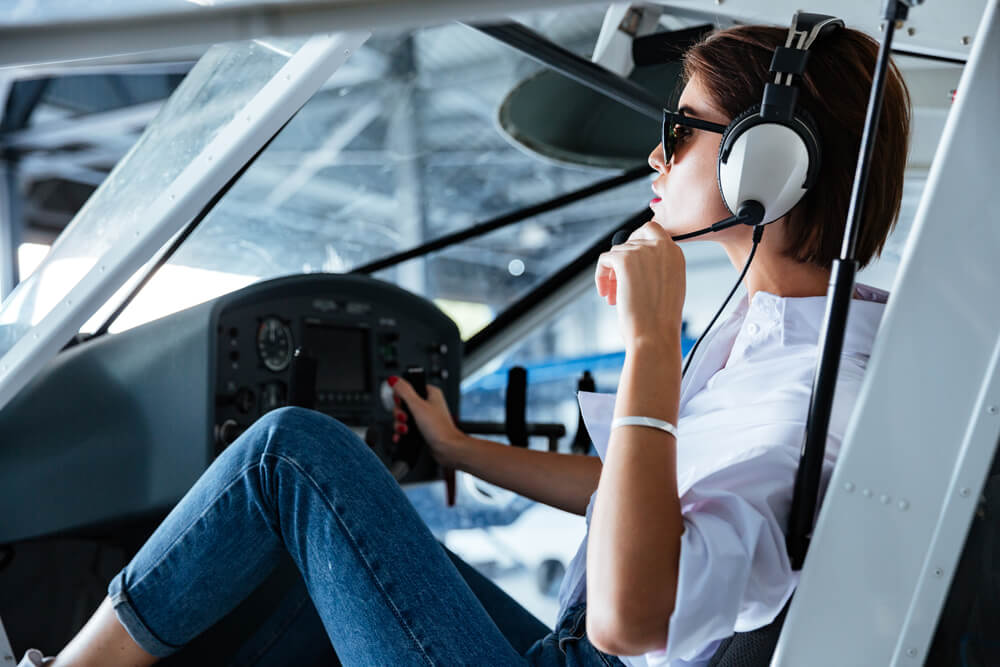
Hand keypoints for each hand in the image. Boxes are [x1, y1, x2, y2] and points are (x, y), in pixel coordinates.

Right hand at [388, 376, 466, 468]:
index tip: (401, 404)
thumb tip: (394, 379)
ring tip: (405, 430)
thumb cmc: (439, 429)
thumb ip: (404, 391)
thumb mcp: (418, 406)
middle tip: (405, 419)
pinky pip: (406, 427)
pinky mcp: (422, 429)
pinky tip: (401, 436)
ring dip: (400, 424)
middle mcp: (428, 404)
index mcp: (430, 393)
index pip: (408, 388)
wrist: (447, 449)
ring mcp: (425, 417)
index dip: (401, 397)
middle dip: (399, 414)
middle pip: (403, 404)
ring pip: (403, 417)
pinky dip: (401, 432)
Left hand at [595, 220, 685, 348]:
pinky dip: (601, 276)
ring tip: (615, 297)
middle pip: (631, 240)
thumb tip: (633, 259)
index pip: (653, 230)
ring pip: (616, 252)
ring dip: (612, 275)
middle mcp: (662, 247)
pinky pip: (604, 260)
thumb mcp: (668, 286)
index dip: (637, 242)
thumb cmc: (660, 320)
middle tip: (618, 284)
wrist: (656, 334)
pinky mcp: (624, 259)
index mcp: (676, 254)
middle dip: (623, 262)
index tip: (629, 262)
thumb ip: (656, 267)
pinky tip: (606, 293)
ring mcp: (643, 251)